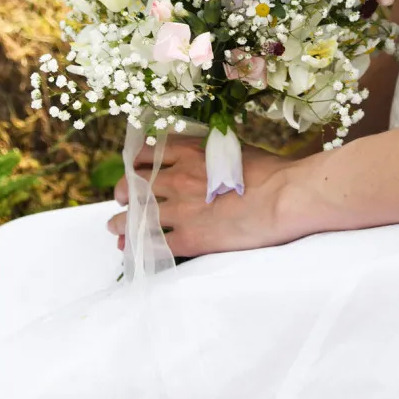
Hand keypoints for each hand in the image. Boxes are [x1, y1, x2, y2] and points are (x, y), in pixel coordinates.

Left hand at [107, 137, 292, 257]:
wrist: (283, 197)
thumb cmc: (268, 171)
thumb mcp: (232, 149)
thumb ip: (208, 152)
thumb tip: (197, 158)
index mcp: (190, 153)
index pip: (147, 153)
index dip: (135, 162)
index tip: (133, 169)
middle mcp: (179, 178)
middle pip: (134, 184)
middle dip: (123, 192)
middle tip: (122, 199)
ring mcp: (181, 209)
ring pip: (136, 217)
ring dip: (120, 222)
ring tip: (115, 227)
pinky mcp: (189, 238)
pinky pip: (152, 244)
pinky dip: (137, 247)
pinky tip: (131, 249)